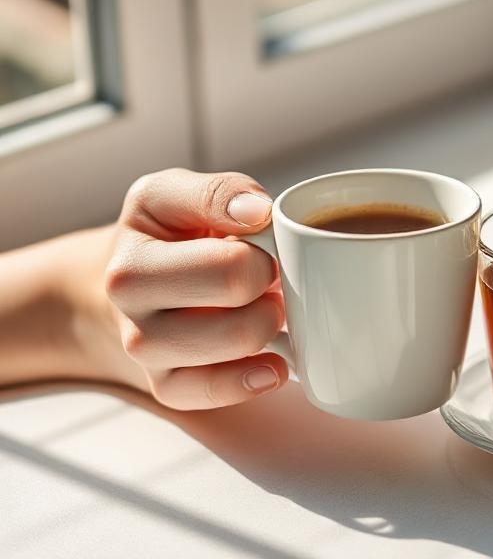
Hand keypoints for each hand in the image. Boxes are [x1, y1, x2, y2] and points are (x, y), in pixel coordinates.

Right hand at [100, 168, 286, 408]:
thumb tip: (259, 212)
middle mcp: (131, 309)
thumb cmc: (165, 235)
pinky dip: (254, 380)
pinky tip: (273, 362)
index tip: (262, 242)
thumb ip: (219, 192)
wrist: (128, 282)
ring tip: (263, 307)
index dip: (266, 253)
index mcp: (134, 258)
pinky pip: (218, 392)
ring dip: (268, 328)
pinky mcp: (166, 385)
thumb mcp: (176, 194)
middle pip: (238, 309)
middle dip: (271, 290)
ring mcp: (145, 350)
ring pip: (237, 348)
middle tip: (268, 278)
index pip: (230, 266)